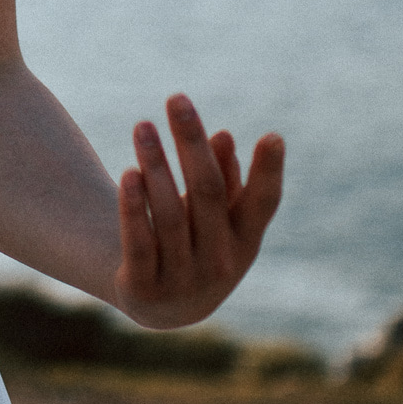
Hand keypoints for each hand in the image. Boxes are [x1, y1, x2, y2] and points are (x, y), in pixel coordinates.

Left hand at [113, 92, 283, 329]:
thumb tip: (222, 137)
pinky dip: (135, 207)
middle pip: (207, 193)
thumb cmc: (196, 243)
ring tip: (143, 126)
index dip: (269, 172)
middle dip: (191, 142)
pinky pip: (139, 241)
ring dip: (156, 164)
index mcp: (245, 242)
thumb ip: (223, 180)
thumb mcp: (216, 217)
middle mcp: (220, 264)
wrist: (160, 304)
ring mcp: (182, 280)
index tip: (272, 136)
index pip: (263, 204)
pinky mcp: (143, 288)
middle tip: (176, 99)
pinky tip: (130, 172)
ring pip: (171, 214)